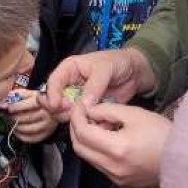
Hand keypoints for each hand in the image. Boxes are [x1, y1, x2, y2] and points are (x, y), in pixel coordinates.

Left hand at [6, 90, 58, 142]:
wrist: (54, 108)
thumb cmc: (39, 100)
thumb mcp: (30, 93)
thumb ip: (19, 94)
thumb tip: (6, 100)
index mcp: (44, 102)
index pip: (29, 105)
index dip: (17, 107)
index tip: (9, 108)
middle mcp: (48, 114)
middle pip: (26, 118)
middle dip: (14, 117)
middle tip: (8, 115)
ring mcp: (48, 126)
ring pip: (27, 129)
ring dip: (16, 127)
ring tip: (11, 122)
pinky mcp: (47, 134)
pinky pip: (32, 138)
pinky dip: (22, 136)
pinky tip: (17, 131)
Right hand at [39, 48, 156, 116]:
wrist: (135, 72)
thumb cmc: (118, 62)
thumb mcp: (105, 68)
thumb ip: (95, 85)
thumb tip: (84, 104)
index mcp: (69, 69)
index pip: (53, 82)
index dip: (52, 95)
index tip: (57, 106)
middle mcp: (69, 85)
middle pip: (55, 101)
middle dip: (61, 110)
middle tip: (73, 113)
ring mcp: (78, 99)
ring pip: (66, 113)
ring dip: (74, 119)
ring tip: (88, 118)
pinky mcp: (88, 110)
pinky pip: (82, 120)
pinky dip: (87, 125)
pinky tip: (97, 122)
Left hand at [69, 103, 171, 187]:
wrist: (186, 159)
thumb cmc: (163, 133)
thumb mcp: (135, 114)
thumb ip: (107, 111)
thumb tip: (88, 111)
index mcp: (116, 149)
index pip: (83, 133)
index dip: (77, 117)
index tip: (79, 106)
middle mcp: (112, 168)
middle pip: (80, 148)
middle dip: (77, 129)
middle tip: (83, 114)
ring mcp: (116, 178)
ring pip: (88, 158)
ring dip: (86, 140)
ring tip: (99, 125)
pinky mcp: (121, 183)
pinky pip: (100, 165)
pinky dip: (97, 151)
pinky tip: (109, 139)